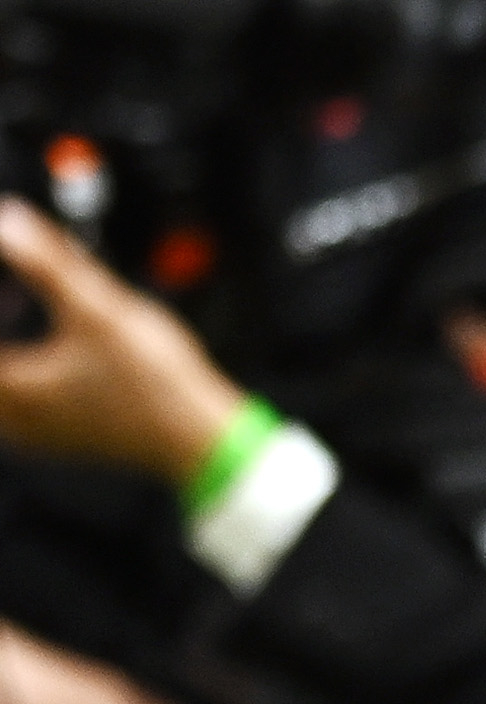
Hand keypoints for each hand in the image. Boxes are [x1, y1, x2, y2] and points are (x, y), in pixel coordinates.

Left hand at [0, 197, 244, 484]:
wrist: (203, 438)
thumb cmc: (158, 388)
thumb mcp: (101, 310)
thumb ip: (48, 262)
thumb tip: (11, 221)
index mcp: (9, 388)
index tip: (6, 281)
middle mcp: (15, 418)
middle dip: (2, 314)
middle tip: (13, 296)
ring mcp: (36, 432)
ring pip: (0, 391)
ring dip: (9, 353)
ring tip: (19, 312)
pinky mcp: (60, 437)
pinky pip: (16, 403)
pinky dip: (17, 373)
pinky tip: (36, 355)